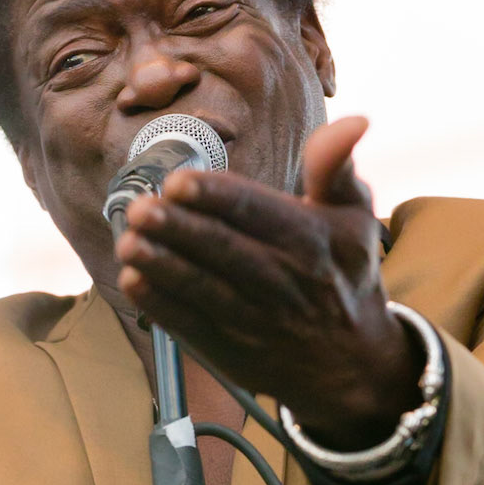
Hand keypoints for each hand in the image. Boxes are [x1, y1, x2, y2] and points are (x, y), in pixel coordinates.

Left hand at [115, 116, 420, 449]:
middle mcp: (284, 282)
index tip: (178, 181)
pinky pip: (191, 326)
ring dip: (162, 266)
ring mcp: (255, 320)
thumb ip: (336, 168)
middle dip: (179, 230)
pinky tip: (134, 280)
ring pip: (203, 288)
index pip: (258, 213)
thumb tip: (352, 120)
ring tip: (129, 241)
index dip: (216, 197)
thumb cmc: (344, 275)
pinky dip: (161, 305)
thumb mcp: (354, 218)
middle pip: (224, 250)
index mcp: (311, 241)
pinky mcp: (231, 351)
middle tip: (141, 208)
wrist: (350, 364)